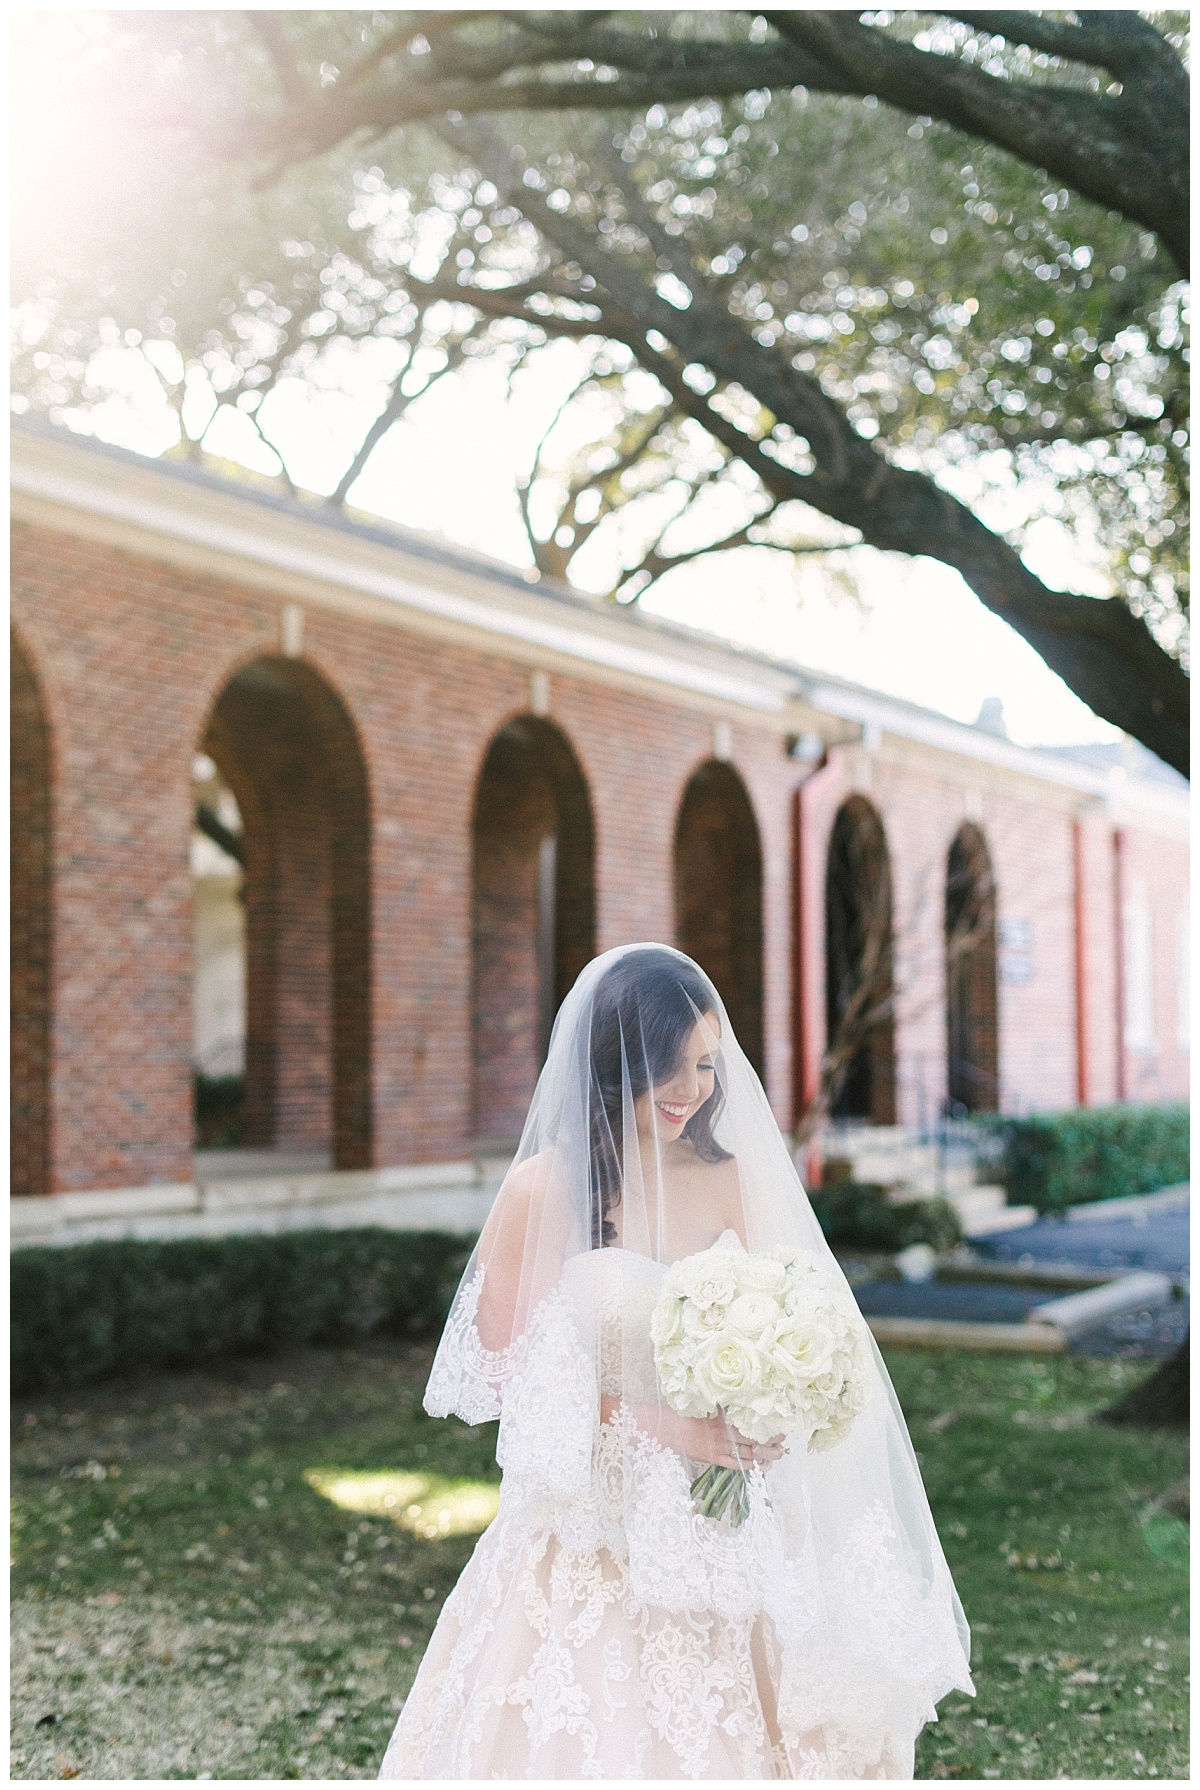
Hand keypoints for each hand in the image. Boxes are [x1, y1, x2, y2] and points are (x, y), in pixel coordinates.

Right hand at [664, 1411, 786, 1471]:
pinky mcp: (713, 1459)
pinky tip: (760, 1466)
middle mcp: (723, 1433)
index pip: (751, 1424)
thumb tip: (745, 1401)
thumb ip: (725, 1406)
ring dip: (764, 1456)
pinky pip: (736, 1465)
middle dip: (771, 1443)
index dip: (768, 1428)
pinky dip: (750, 1466)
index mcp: (723, 1418)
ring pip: (747, 1455)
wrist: (667, 1428)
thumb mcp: (707, 1405)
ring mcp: (719, 1448)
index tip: (781, 1428)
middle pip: (753, 1440)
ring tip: (777, 1455)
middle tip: (783, 1443)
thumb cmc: (687, 1413)